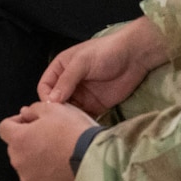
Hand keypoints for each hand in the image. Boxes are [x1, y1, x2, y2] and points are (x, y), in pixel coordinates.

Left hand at [0, 100, 97, 180]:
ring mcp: (28, 180)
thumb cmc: (74, 132)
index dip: (17, 121)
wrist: (94, 161)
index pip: (4, 127)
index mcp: (18, 139)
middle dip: (27, 140)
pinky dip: (43, 176)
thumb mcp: (55, 109)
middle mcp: (18, 161)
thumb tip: (24, 113)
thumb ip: (34, 109)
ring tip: (57, 154)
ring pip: (26, 165)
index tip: (32, 121)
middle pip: (15, 147)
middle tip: (49, 136)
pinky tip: (58, 169)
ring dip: (35, 158)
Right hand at [39, 19, 167, 115]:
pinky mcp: (95, 106)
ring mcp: (82, 96)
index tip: (52, 108)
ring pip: (68, 112)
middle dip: (56, 112)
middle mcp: (69, 84)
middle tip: (62, 121)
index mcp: (61, 69)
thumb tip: (51, 100)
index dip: (46, 97)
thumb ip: (67, 80)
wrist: (135, 58)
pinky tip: (83, 127)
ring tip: (73, 125)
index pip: (45, 86)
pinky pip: (83, 117)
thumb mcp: (82, 62)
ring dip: (68, 119)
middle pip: (55, 102)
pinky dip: (81, 123)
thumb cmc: (106, 52)